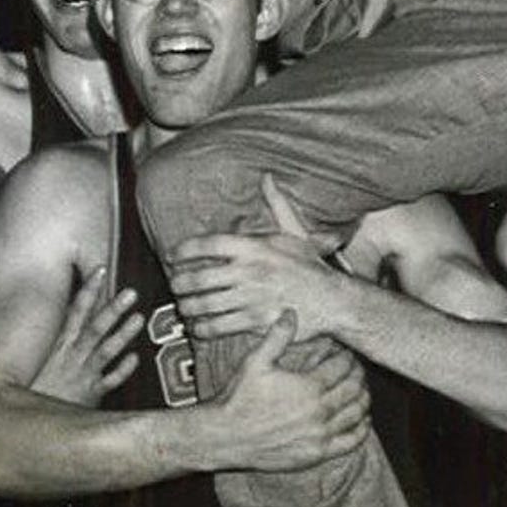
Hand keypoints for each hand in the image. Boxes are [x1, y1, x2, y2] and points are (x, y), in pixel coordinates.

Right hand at [26, 267, 139, 405]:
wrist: (28, 426)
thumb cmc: (21, 390)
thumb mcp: (23, 361)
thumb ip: (31, 342)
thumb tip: (26, 320)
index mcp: (55, 346)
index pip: (74, 311)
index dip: (89, 291)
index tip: (100, 271)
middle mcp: (71, 357)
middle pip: (95, 328)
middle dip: (113, 309)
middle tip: (130, 293)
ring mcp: (83, 375)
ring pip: (108, 350)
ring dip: (124, 334)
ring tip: (139, 318)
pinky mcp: (90, 394)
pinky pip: (111, 380)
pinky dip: (124, 369)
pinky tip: (135, 358)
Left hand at [165, 174, 349, 342]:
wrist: (334, 300)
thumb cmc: (312, 267)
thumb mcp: (295, 232)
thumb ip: (277, 205)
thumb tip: (268, 177)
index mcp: (254, 246)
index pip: (207, 244)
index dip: (183, 250)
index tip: (172, 256)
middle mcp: (249, 271)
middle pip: (198, 277)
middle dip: (179, 283)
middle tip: (175, 285)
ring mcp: (251, 298)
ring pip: (204, 305)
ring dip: (187, 307)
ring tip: (184, 307)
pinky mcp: (256, 321)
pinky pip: (218, 327)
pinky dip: (202, 328)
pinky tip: (198, 327)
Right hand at [211, 312, 372, 473]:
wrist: (226, 437)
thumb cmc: (239, 398)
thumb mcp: (255, 362)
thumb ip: (277, 336)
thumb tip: (292, 312)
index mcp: (309, 387)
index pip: (342, 367)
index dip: (347, 357)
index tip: (344, 352)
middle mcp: (320, 412)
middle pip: (355, 388)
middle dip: (358, 374)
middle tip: (354, 368)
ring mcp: (321, 435)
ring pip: (357, 413)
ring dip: (363, 398)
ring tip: (359, 389)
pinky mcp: (318, 453)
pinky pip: (352, 441)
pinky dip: (362, 427)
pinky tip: (361, 418)